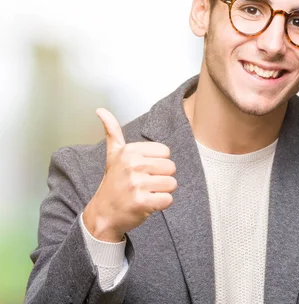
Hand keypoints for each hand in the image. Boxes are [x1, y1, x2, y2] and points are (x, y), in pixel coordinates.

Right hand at [82, 108, 176, 241]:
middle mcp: (132, 165)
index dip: (157, 163)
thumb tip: (100, 110)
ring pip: (172, 184)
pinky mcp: (141, 202)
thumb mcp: (112, 155)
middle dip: (161, 178)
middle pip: (171, 168)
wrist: (103, 214)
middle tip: (143, 185)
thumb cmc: (113, 183)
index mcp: (129, 151)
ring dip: (162, 192)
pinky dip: (160, 204)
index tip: (141, 171)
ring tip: (145, 193)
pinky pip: (168, 199)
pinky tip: (146, 204)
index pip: (165, 152)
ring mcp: (136, 184)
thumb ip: (112, 132)